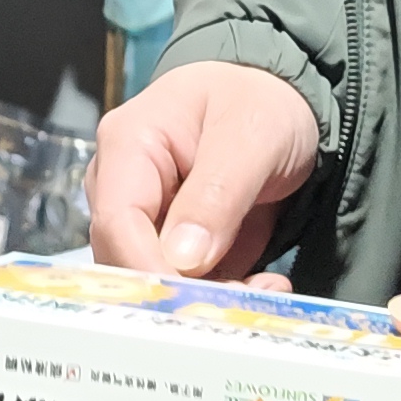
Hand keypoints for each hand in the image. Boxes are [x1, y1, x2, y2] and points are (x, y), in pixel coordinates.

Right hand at [88, 61, 322, 280]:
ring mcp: (145, 218)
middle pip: (126, 259)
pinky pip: (182, 285)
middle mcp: (122, 186)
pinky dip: (220, 295)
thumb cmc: (262, 99)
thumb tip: (181, 259)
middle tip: (242, 302)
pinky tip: (261, 287)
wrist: (283, 98)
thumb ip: (218, 192)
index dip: (148, 268)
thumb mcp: (252, 134)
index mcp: (128, 145)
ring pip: (153, 280)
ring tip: (263, 291)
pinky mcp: (172, 244)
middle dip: (182, 291)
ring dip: (206, 300)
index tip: (194, 302)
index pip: (117, 222)